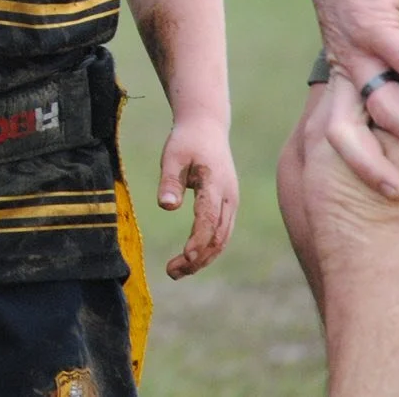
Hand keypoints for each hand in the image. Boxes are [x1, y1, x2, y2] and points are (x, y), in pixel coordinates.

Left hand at [157, 114, 236, 277]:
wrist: (207, 126)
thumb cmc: (186, 140)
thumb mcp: (172, 155)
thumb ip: (170, 180)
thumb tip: (166, 207)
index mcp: (216, 185)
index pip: (209, 219)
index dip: (198, 240)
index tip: (184, 257)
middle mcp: (229, 197)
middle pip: (219, 236)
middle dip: (198, 258)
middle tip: (172, 272)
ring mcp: (232, 202)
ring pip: (222, 239)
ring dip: (202, 258)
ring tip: (176, 271)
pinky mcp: (228, 205)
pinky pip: (221, 232)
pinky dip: (208, 248)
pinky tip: (190, 258)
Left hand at [307, 0, 398, 197]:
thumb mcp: (370, 41)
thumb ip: (389, 70)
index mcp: (342, 78)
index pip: (335, 132)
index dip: (356, 162)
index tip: (389, 189)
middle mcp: (344, 70)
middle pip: (342, 133)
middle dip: (371, 166)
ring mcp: (356, 50)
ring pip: (385, 107)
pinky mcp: (375, 26)